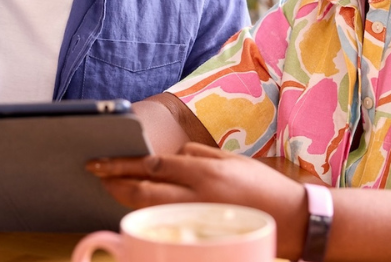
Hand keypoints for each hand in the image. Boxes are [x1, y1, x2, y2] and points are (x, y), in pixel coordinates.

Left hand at [87, 142, 309, 259]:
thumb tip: (171, 157)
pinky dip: (149, 215)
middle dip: (116, 181)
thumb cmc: (263, 186)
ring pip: (151, 209)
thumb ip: (199, 156)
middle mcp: (198, 195)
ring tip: (111, 189)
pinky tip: (138, 208)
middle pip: (144, 189)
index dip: (123, 163)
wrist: (294, 219)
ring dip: (127, 199)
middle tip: (96, 174)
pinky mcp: (203, 234)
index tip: (101, 161)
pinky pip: (167, 222)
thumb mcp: (232, 160)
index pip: (154, 164)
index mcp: (205, 171)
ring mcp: (199, 218)